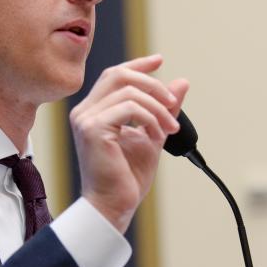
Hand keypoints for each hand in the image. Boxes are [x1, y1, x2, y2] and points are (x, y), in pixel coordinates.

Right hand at [69, 54, 188, 231]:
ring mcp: (86, 119)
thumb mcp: (152, 134)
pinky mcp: (93, 130)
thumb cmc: (127, 177)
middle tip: (173, 102)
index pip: (113, 75)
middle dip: (152, 84)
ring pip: (128, 91)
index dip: (138, 65)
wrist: (114, 205)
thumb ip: (164, 109)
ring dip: (157, 107)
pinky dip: (150, 118)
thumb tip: (182, 82)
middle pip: (118, 75)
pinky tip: (158, 135)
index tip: (160, 60)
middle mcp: (84, 112)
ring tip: (170, 128)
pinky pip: (128, 108)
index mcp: (93, 111)